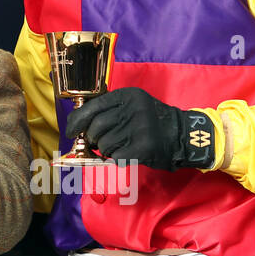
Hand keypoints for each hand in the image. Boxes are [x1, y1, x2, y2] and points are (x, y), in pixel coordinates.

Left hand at [66, 87, 215, 170]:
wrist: (184, 136)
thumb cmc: (153, 121)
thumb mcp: (133, 105)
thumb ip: (109, 110)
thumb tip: (79, 124)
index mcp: (127, 96)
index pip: (92, 107)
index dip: (76, 121)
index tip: (70, 130)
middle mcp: (133, 109)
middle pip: (96, 127)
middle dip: (91, 139)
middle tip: (96, 144)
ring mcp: (139, 128)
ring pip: (104, 144)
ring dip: (105, 150)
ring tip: (117, 148)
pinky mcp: (144, 147)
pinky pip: (116, 157)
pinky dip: (116, 160)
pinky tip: (125, 155)